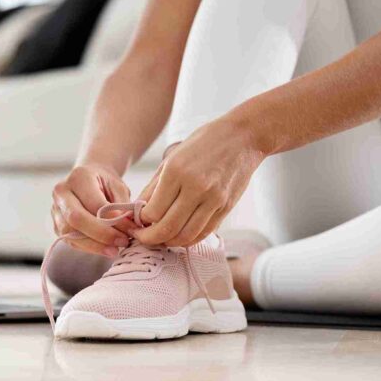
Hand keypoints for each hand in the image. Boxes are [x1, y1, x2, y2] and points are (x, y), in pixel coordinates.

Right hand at [51, 163, 133, 256]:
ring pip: (70, 233)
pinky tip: (105, 249)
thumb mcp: (118, 187)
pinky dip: (89, 247)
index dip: (112, 219)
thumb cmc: (105, 183)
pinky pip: (70, 240)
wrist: (88, 178)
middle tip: (122, 242)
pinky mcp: (56, 225)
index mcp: (79, 177)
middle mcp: (62, 192)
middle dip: (101, 234)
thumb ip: (122, 206)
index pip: (94, 203)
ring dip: (95, 245)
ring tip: (115, 249)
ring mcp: (55, 209)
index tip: (129, 229)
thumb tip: (128, 227)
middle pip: (76, 218)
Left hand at [134, 117, 264, 246]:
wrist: (243, 137)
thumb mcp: (173, 157)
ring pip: (185, 236)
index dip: (140, 221)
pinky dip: (189, 239)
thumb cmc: (205, 143)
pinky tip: (180, 235)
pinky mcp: (226, 207)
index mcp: (176, 171)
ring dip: (169, 242)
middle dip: (150, 238)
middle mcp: (195, 187)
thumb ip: (154, 186)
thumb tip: (139, 209)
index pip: (152, 211)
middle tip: (143, 237)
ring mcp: (213, 199)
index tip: (137, 221)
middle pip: (167, 228)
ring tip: (161, 238)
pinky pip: (204, 232)